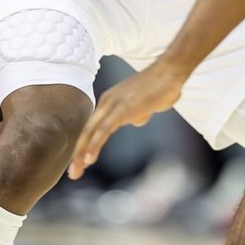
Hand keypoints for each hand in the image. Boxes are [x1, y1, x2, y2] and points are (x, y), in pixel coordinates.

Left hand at [67, 64, 186, 179]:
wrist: (170, 71)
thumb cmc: (161, 87)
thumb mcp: (145, 105)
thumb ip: (137, 113)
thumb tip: (135, 120)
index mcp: (110, 100)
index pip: (93, 127)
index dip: (85, 145)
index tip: (81, 164)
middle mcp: (107, 101)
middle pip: (87, 130)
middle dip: (78, 153)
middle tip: (73, 174)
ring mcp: (114, 104)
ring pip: (92, 132)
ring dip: (82, 153)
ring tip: (76, 171)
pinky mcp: (123, 109)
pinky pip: (105, 130)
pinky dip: (96, 144)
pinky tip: (90, 159)